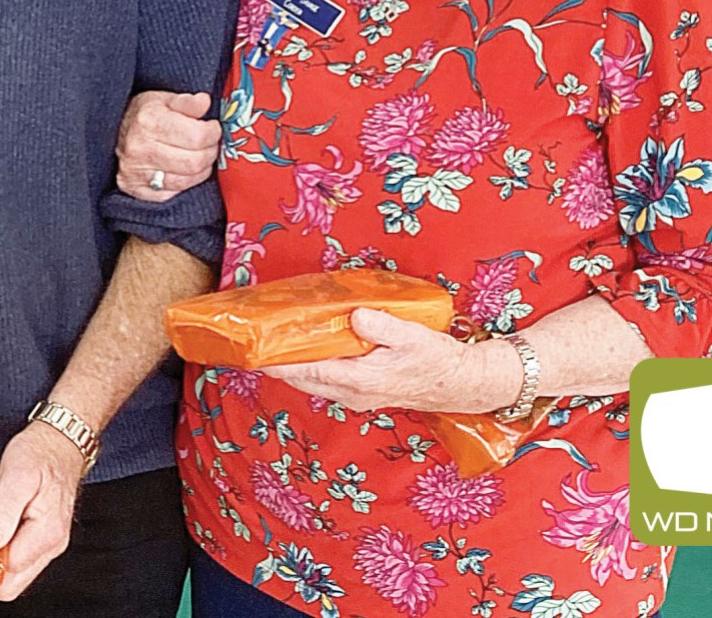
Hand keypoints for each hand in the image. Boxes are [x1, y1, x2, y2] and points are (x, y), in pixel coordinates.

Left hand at [0, 422, 84, 600]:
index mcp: (47, 533)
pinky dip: (1, 556)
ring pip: (17, 574)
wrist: (61, 440)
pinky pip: (20, 560)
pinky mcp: (44, 536)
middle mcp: (52, 544)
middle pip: (14, 584)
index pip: (10, 573)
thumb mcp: (17, 476)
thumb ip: (4, 512)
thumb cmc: (41, 454)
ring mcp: (49, 542)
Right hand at [114, 91, 218, 201]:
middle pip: (194, 161)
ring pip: (186, 180)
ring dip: (201, 169)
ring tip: (199, 155)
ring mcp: (137, 172)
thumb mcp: (162, 99)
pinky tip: (184, 170)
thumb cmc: (141, 115)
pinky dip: (185, 183)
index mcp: (148, 121)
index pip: (197, 136)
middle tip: (209, 143)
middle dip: (210, 152)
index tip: (213, 128)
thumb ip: (186, 102)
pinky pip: (174, 193)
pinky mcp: (138, 189)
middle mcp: (140, 148)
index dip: (213, 133)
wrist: (111, 134)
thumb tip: (204, 102)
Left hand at [261, 309, 518, 413]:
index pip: (306, 371)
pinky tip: (304, 350)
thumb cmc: (436, 359)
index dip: (276, 362)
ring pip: (311, 382)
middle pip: (300, 379)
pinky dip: (308, 368)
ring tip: (270, 344)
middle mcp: (351, 393)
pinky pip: (324, 381)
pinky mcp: (361, 392)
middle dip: (274, 363)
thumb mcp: (412, 336)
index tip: (252, 352)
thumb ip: (381, 326)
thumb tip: (355, 315)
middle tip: (251, 342)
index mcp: (358, 379)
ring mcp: (355, 396)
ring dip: (289, 366)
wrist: (460, 384)